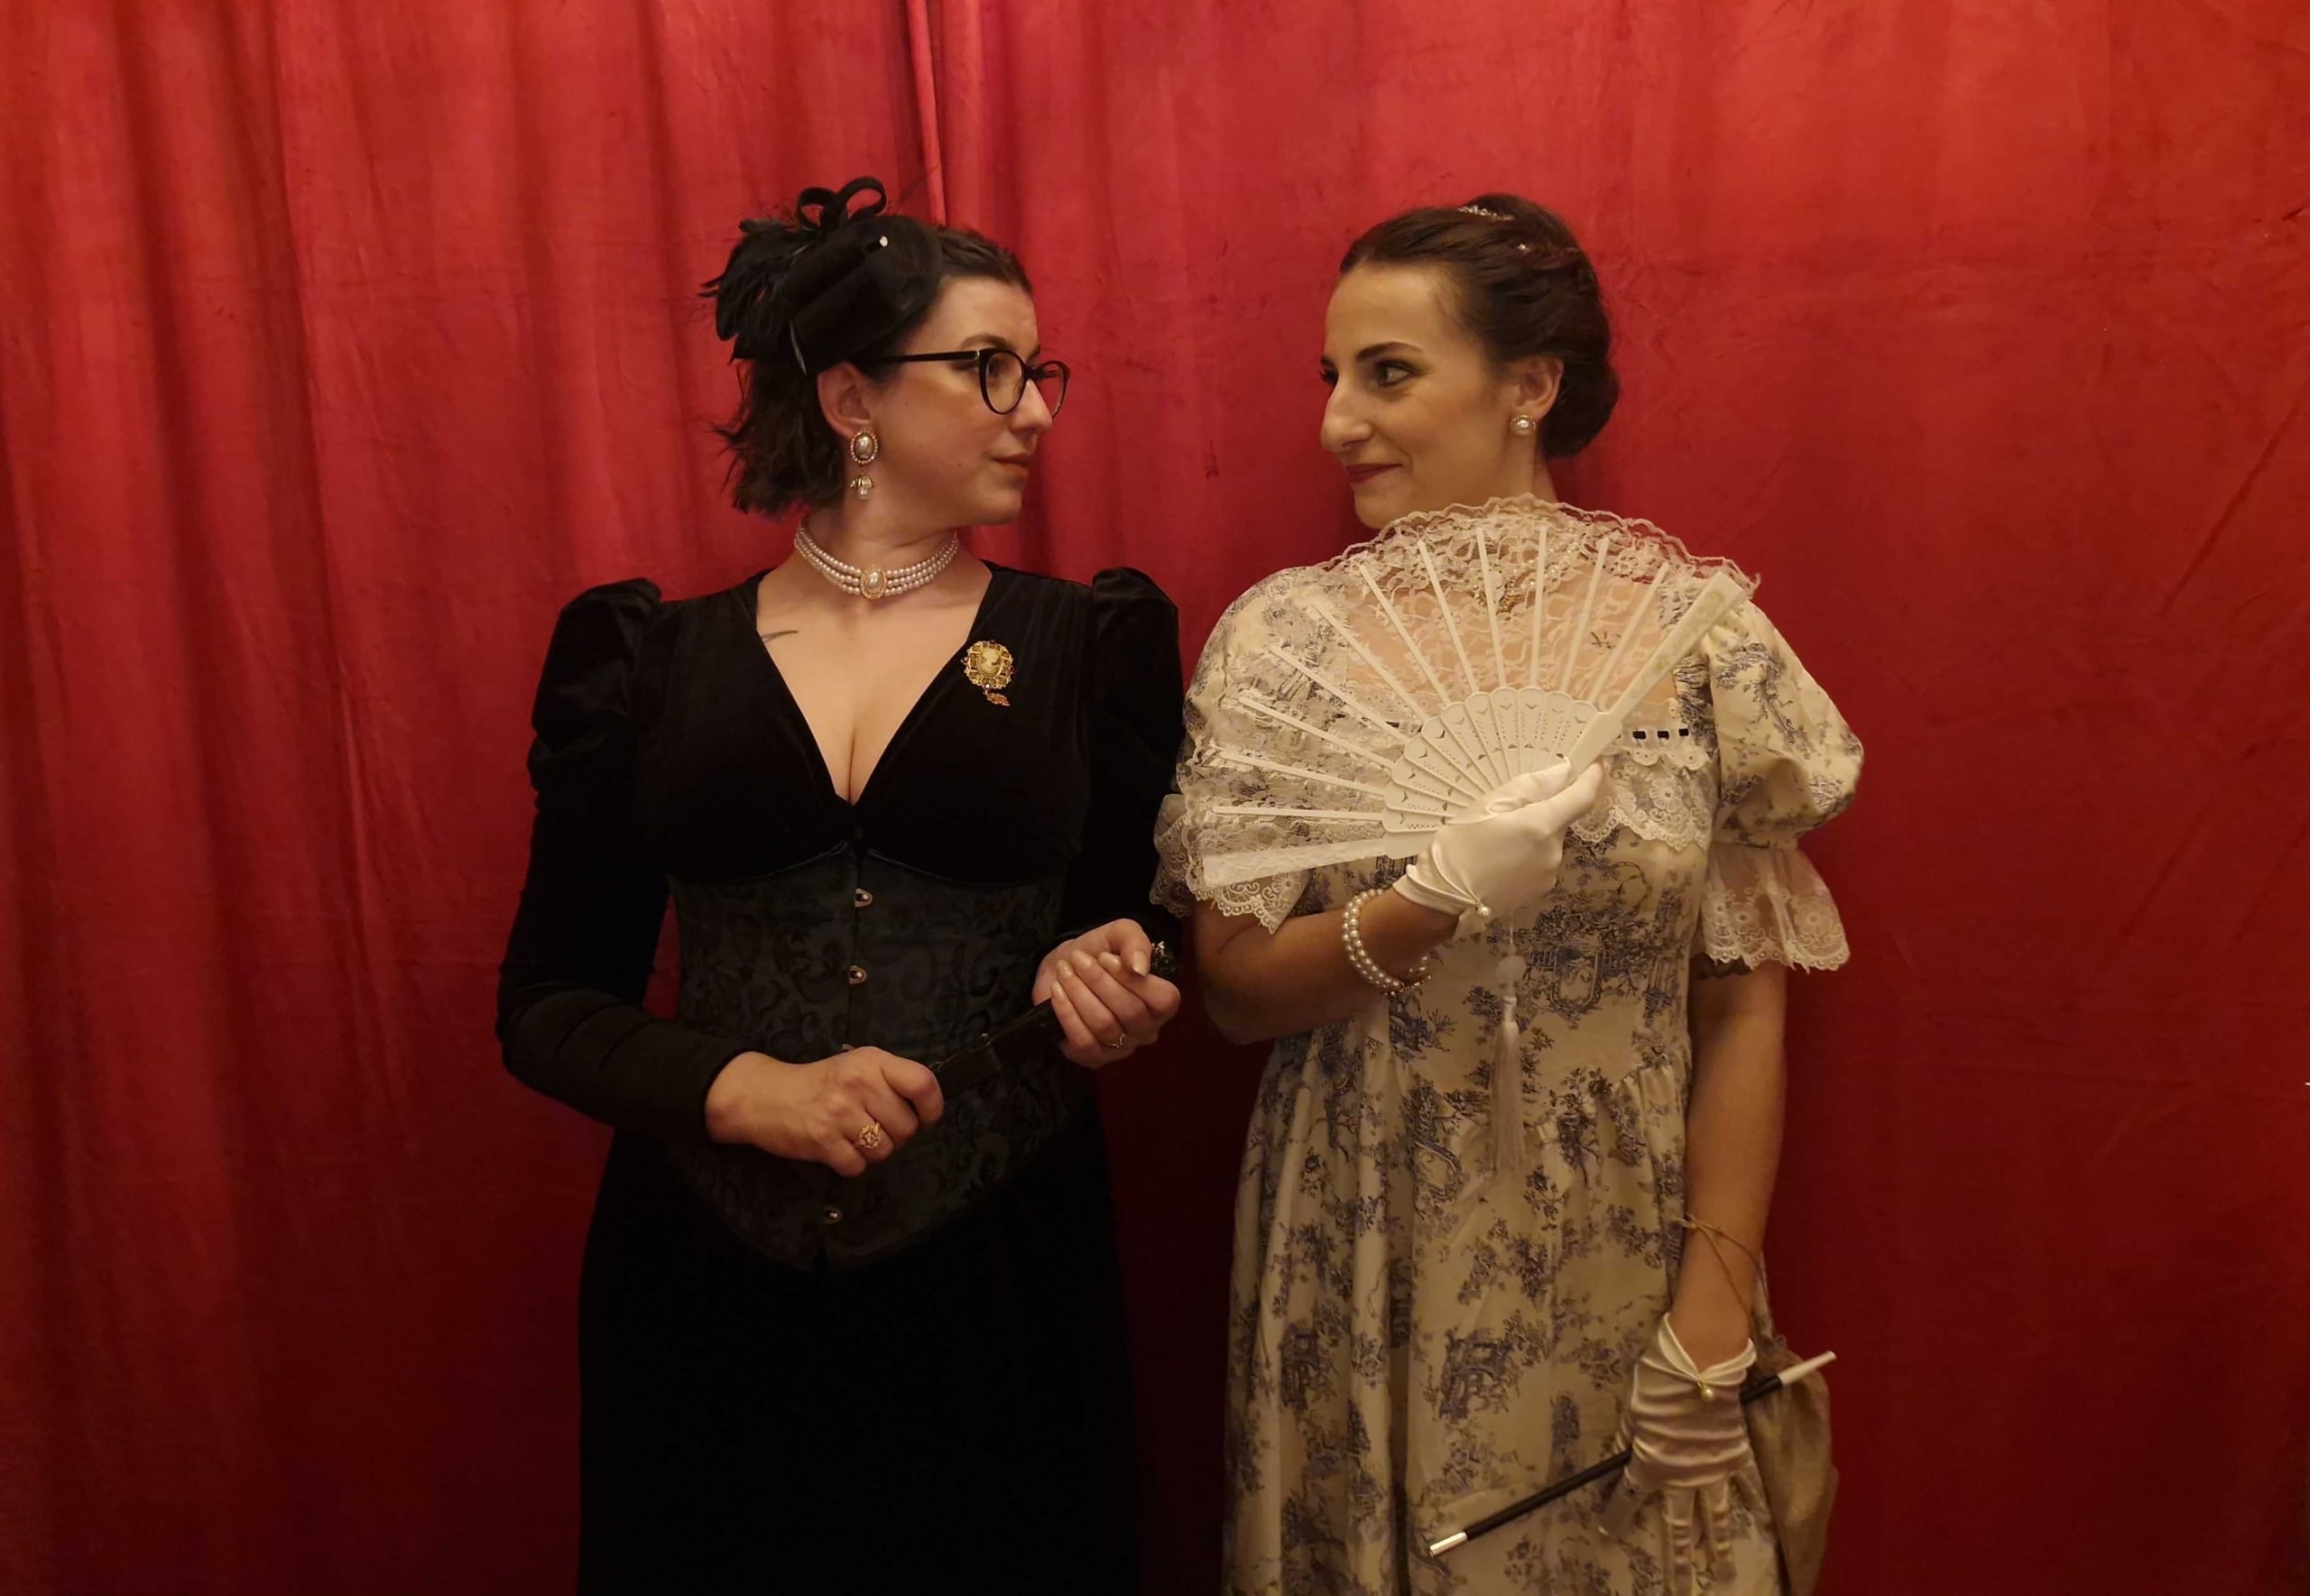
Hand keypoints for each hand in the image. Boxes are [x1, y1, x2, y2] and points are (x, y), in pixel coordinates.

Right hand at [702, 1047, 943, 1176]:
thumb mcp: (856, 1065)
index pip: (923, 1083)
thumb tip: (926, 1111)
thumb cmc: (818, 1082)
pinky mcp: (823, 1141)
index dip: (932, 1107)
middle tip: (874, 1126)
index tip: (925, 1117)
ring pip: (884, 1150)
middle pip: (906, 1127)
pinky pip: (858, 1166)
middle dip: (895, 1135)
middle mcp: (858, 1084)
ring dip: (872, 1151)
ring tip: (853, 1136)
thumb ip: (890, 1080)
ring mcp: (840, 1113)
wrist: (763, 1095)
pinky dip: (851, 1163)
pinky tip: (837, 1148)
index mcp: (871, 1061)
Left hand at [1032, 918, 1181, 1067]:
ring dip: (1079, 993)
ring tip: (1065, 972)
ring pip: (1104, 1025)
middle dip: (1099, 981)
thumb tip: (1139, 968)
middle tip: (1078, 960)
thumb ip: (1136, 943)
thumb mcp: (1121, 934)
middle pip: (1131, 1012)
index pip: (1164, 1000)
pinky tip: (1058, 992)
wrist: (1065, 965)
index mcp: (1160, 1003)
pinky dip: (1066, 1013)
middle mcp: (1146, 1030)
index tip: (1105, 958)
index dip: (1134, 980)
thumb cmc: (1100, 952)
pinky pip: (1083, 1042)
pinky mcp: (1092, 1058)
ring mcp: (1120, 1048)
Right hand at [1395, 760, 1605, 924]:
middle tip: (1507, 810)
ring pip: (1550, 840)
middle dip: (1544, 809)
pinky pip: (1542, 860)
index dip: (1592, 777)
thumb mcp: (1487, 804)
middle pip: (1561, 819)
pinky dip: (1528, 853)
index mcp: (1542, 825)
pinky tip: (1500, 859)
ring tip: (1496, 839)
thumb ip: (1530, 786)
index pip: (1583, 796)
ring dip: (1534, 832)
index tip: (1595, 762)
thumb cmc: (1458, 847)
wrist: (1443, 901)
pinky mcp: (1541, 889)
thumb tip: (1563, 773)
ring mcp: (1549, 873)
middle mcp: (1554, 851)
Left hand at [1599, 1316, 1764, 1593]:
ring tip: (1724, 1575)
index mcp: (1650, 1466)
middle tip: (1681, 1590)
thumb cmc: (1658, 1384)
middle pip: (1678, 1527)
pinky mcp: (1736, 1456)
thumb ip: (1627, 1438)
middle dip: (1678, 1562)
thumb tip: (1620, 1457)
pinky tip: (1760, 1521)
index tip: (1606, 1533)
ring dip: (1719, 1548)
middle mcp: (1682, 1478)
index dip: (1615, 1516)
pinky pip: (1746, 1485)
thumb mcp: (1632, 1411)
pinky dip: (1753, 1502)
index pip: (1627, 1498)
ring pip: (1716, 1518)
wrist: (1701, 1366)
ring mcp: (1713, 1471)